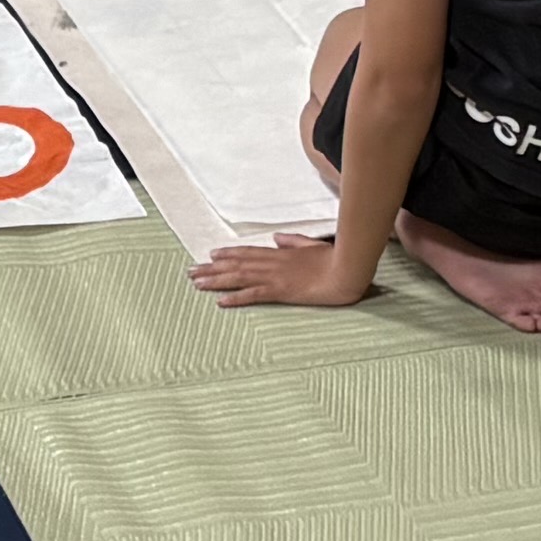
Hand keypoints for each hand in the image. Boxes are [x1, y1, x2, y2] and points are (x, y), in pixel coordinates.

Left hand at [191, 234, 371, 309]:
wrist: (349, 269)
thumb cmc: (336, 258)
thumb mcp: (313, 245)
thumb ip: (293, 241)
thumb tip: (277, 237)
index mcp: (281, 254)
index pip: (248, 252)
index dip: (227, 254)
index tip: (210, 256)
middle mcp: (273, 263)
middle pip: (236, 265)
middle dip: (212, 268)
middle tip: (190, 271)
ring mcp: (276, 276)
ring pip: (239, 278)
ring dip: (216, 281)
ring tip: (196, 284)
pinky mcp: (283, 291)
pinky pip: (254, 295)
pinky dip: (236, 298)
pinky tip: (221, 302)